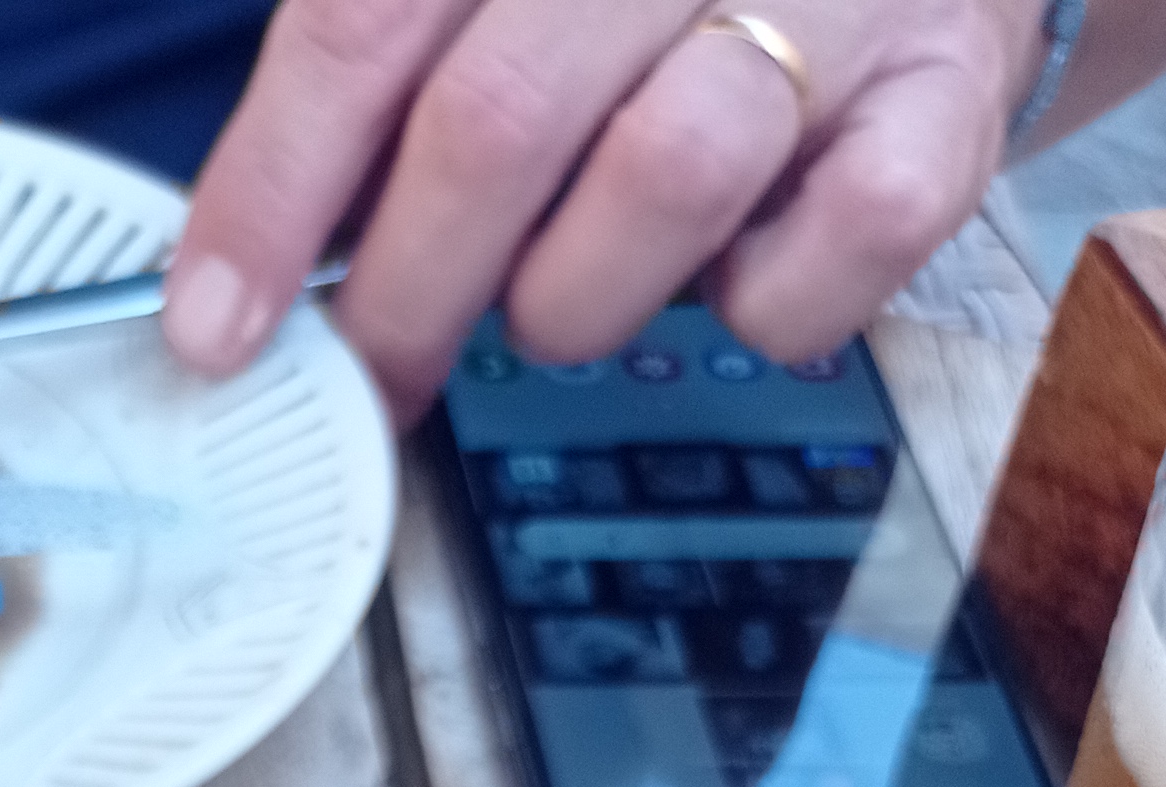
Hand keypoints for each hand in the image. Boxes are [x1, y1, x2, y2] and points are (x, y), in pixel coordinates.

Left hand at [163, 0, 1047, 417]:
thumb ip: (391, 67)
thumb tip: (246, 265)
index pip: (364, 21)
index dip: (273, 189)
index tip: (215, 328)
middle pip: (498, 118)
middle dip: (409, 293)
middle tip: (379, 372)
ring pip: (663, 182)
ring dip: (576, 297)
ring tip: (565, 294)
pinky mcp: (950, 91)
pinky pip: (837, 246)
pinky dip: (763, 304)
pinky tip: (734, 276)